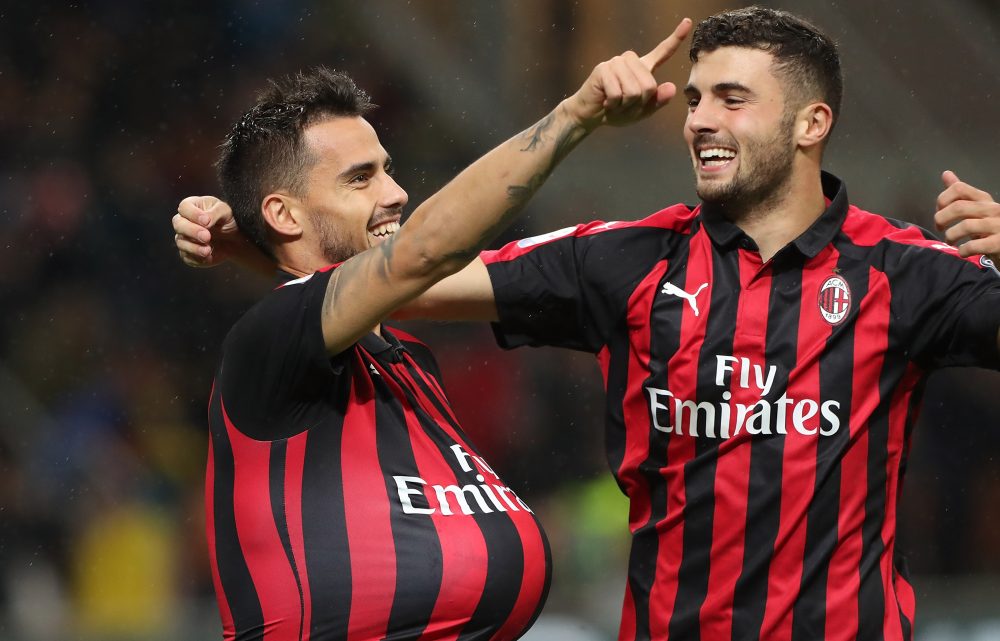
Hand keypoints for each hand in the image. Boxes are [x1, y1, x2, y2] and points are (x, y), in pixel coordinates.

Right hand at [173, 196, 266, 269]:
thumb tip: (205, 221)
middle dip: (192, 231)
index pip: (184, 207)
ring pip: (181, 242)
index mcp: (191, 206)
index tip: (206, 221)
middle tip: (207, 237)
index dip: (193, 214)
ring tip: (208, 250)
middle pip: (178, 225)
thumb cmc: (227, 219)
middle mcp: (183, 221)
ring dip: (194, 247)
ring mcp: (184, 237)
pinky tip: (208, 257)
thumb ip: (214, 213)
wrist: (234, 238)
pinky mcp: (188, 253)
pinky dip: (197, 258)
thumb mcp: (225, 211)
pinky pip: (187, 257)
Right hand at [563, 18, 691, 129]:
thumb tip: (672, 88)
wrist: (591, 115)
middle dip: (638, 104)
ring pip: (633, 91)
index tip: (688, 22)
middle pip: (649, 85)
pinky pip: (617, 93)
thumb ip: (657, 101)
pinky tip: (606, 102)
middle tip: (624, 106)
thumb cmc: (616, 111)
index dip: (676, 38)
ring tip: (615, 103)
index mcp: (644, 68)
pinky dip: (613, 105)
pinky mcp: (603, 69)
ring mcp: (617, 63)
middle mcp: (631, 61)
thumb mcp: (641, 111)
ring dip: (624, 105)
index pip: (663, 52)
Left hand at [935, 170, 999, 266]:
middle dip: (941, 219)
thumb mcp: (976, 208)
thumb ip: (961, 194)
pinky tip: (962, 252)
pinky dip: (963, 250)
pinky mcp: (999, 243)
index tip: (939, 211)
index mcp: (984, 199)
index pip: (958, 188)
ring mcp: (998, 225)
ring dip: (951, 236)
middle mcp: (992, 209)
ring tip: (950, 241)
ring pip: (966, 226)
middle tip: (940, 229)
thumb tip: (946, 173)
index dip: (942, 200)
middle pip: (958, 207)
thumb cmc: (989, 228)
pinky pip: (975, 245)